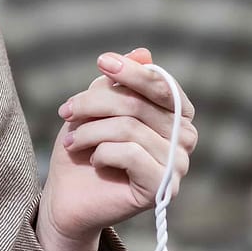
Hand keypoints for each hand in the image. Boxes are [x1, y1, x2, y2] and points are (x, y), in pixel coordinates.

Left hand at [35, 47, 197, 250]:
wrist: (67, 198)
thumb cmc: (84, 149)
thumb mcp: (95, 108)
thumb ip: (118, 82)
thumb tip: (143, 52)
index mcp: (176, 115)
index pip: (161, 84)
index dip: (131, 71)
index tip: (101, 61)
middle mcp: (186, 138)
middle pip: (139, 104)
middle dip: (94, 103)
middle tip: (66, 112)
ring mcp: (178, 165)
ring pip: (130, 128)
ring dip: (90, 131)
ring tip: (73, 142)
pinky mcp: (163, 188)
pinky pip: (131, 153)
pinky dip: (102, 153)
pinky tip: (95, 161)